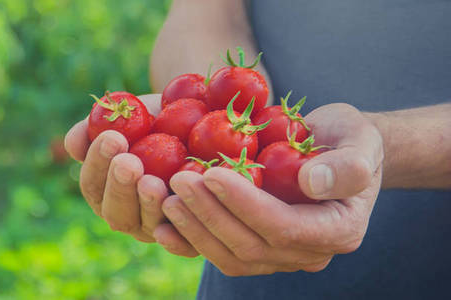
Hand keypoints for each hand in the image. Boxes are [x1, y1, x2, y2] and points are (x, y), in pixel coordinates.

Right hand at [64, 94, 198, 256]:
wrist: (199, 125)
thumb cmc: (153, 122)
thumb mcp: (124, 118)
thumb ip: (93, 128)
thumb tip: (73, 145)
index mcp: (104, 191)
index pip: (93, 184)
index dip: (98, 163)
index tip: (112, 138)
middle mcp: (128, 215)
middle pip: (116, 213)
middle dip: (120, 188)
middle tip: (128, 163)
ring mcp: (158, 228)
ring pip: (147, 226)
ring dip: (148, 205)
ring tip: (152, 182)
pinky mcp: (190, 236)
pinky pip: (183, 243)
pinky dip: (179, 230)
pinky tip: (180, 204)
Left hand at [155, 103, 383, 274]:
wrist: (333, 150)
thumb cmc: (347, 138)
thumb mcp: (360, 138)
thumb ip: (348, 163)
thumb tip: (313, 182)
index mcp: (338, 231)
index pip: (284, 226)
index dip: (245, 203)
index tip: (212, 172)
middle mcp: (308, 254)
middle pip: (251, 246)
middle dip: (210, 214)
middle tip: (178, 180)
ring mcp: (279, 258)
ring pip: (230, 257)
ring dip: (194, 230)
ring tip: (167, 198)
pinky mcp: (255, 251)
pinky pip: (219, 254)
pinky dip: (189, 243)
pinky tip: (161, 225)